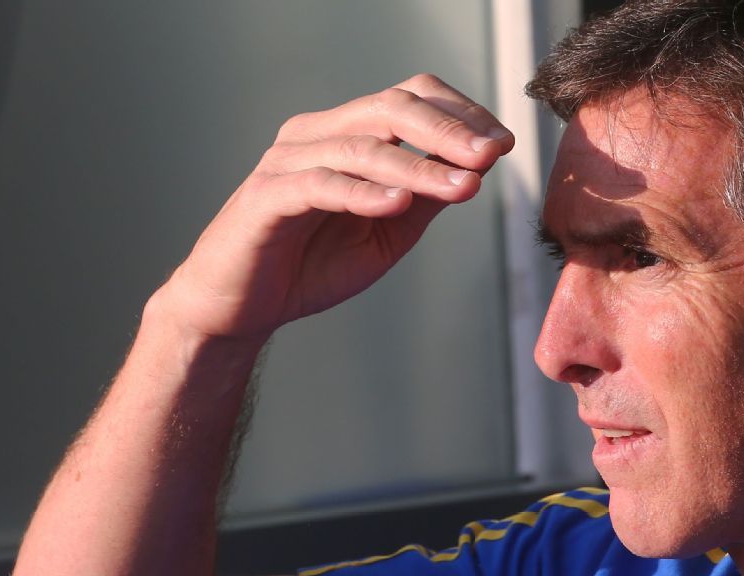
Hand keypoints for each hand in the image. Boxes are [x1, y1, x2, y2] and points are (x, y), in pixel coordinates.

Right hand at [156, 74, 513, 343]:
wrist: (241, 308)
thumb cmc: (313, 264)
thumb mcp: (389, 231)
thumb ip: (425, 195)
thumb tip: (477, 167)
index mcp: (347, 134)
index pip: (409, 98)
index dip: (460, 114)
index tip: (502, 143)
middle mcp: (316, 135)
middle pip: (389, 108)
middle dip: (448, 130)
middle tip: (490, 154)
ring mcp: (287, 162)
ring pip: (361, 148)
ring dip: (418, 168)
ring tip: (464, 187)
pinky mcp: (265, 198)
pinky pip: (318, 186)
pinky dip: (362, 192)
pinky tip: (397, 203)